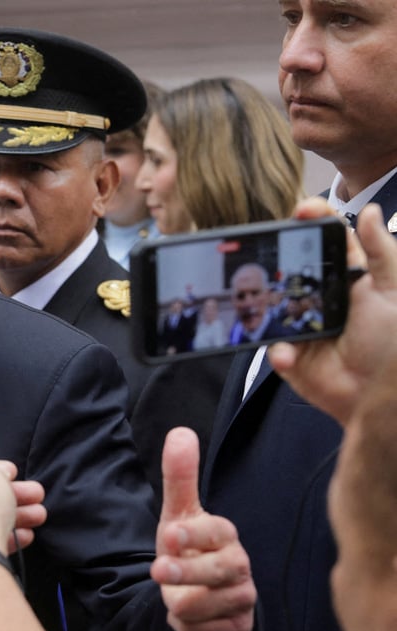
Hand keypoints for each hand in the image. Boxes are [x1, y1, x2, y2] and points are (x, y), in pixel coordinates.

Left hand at [152, 428, 255, 630]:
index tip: (169, 534)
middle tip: (159, 570)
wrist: (195, 594)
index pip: (217, 531)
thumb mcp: (177, 514)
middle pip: (222, 570)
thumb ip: (179, 477)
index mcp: (224, 535)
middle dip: (189, 571)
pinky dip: (195, 628)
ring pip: (217, 605)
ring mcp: (242, 597)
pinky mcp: (239, 626)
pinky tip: (188, 620)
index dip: (194, 534)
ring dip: (186, 604)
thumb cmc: (187, 548)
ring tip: (172, 600)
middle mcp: (238, 566)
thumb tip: (180, 432)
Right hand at [269, 201, 396, 424]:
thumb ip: (383, 253)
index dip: (314, 221)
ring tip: (270, 305)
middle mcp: (323, 298)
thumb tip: (371, 212)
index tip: (303, 209)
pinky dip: (280, 351)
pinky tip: (290, 354)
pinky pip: (273, 346)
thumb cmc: (394, 348)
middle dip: (277, 257)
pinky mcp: (289, 354)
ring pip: (273, 304)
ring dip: (268, 305)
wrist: (379, 401)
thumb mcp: (396, 294)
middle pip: (292, 266)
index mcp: (350, 280)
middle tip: (267, 249)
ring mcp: (302, 325)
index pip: (328, 242)